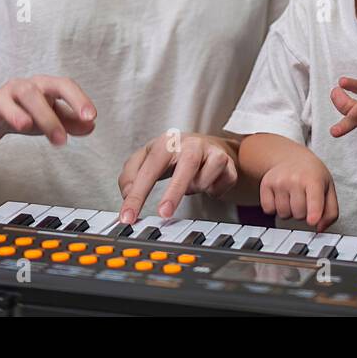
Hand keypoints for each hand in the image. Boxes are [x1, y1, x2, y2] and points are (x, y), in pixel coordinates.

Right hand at [0, 75, 95, 148]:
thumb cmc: (25, 112)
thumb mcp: (50, 116)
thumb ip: (70, 121)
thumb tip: (90, 126)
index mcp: (42, 86)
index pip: (63, 85)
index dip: (78, 99)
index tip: (90, 117)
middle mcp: (20, 88)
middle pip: (34, 94)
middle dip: (48, 117)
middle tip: (61, 140)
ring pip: (6, 102)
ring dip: (16, 113)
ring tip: (25, 126)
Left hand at [117, 132, 238, 222]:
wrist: (210, 146)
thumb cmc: (175, 155)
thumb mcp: (147, 159)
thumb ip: (130, 175)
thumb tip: (128, 193)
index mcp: (168, 142)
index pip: (150, 167)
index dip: (137, 194)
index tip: (128, 216)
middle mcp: (192, 143)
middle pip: (187, 165)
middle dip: (174, 192)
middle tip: (164, 214)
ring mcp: (212, 152)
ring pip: (206, 177)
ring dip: (196, 188)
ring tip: (191, 185)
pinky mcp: (228, 163)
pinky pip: (221, 184)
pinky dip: (213, 190)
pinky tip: (209, 183)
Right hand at [260, 148, 338, 232]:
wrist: (291, 158)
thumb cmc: (312, 176)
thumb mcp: (328, 189)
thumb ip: (330, 212)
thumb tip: (320, 228)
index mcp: (314, 179)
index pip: (314, 199)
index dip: (314, 211)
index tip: (312, 221)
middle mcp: (295, 178)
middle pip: (299, 214)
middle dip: (303, 213)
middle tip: (305, 199)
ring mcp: (279, 181)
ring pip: (283, 214)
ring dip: (289, 212)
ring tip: (293, 197)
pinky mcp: (265, 184)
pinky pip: (269, 210)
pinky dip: (275, 209)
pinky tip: (281, 197)